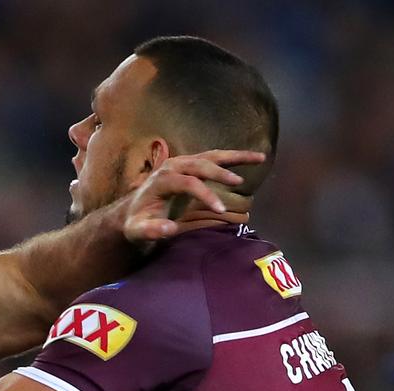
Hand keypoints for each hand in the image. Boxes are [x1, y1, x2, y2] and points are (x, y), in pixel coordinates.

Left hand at [122, 149, 266, 242]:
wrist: (133, 211)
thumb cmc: (137, 222)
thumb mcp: (137, 231)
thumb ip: (150, 230)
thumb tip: (169, 228)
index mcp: (160, 180)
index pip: (187, 183)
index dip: (204, 195)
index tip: (220, 210)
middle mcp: (172, 166)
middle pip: (200, 164)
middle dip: (219, 172)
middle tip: (238, 182)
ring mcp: (182, 162)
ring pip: (212, 156)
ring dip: (236, 156)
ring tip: (261, 158)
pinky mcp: (191, 164)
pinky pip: (215, 157)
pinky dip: (234, 157)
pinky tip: (254, 158)